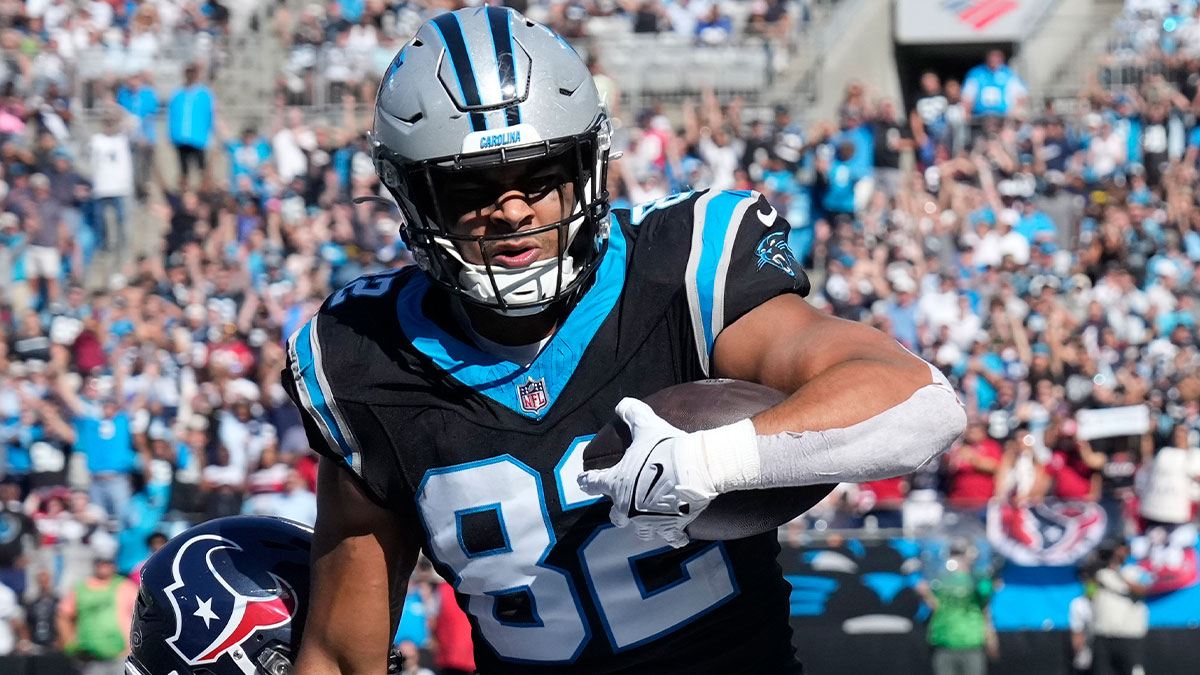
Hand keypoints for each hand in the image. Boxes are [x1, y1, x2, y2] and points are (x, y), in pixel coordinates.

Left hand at [578, 398, 717, 547]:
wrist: (696, 468)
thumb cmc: (666, 448)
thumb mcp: (646, 426)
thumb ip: (632, 414)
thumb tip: (623, 404)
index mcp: (617, 483)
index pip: (593, 483)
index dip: (587, 482)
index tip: (583, 482)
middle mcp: (628, 507)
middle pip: (616, 516)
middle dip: (619, 510)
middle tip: (625, 503)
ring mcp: (648, 521)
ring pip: (639, 530)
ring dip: (642, 524)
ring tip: (649, 518)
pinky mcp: (670, 528)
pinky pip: (670, 538)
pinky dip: (674, 537)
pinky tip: (677, 537)